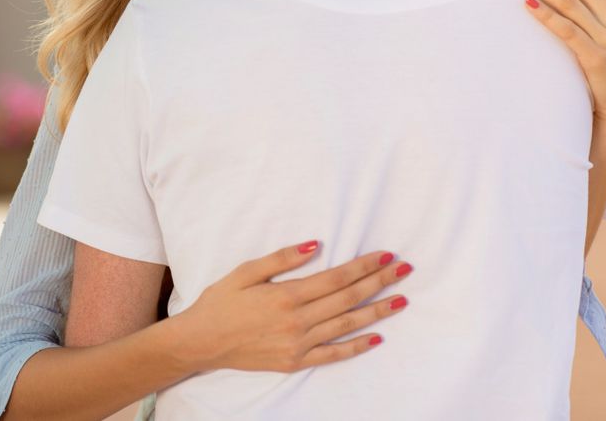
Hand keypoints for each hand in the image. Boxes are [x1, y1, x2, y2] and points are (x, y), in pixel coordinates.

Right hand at [172, 242, 411, 372]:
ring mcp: (298, 344)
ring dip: (377, 311)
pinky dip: (357, 346)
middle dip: (379, 282)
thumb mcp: (246, 271)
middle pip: (348, 298)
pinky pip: (333, 354)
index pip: (336, 278)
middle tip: (404, 270)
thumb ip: (282, 258)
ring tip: (401, 300)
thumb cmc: (221, 301)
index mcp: (287, 295)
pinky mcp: (295, 361)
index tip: (386, 255)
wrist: (201, 342)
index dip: (364, 266)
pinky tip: (377, 337)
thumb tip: (316, 245)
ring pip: (347, 325)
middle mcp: (298, 321)